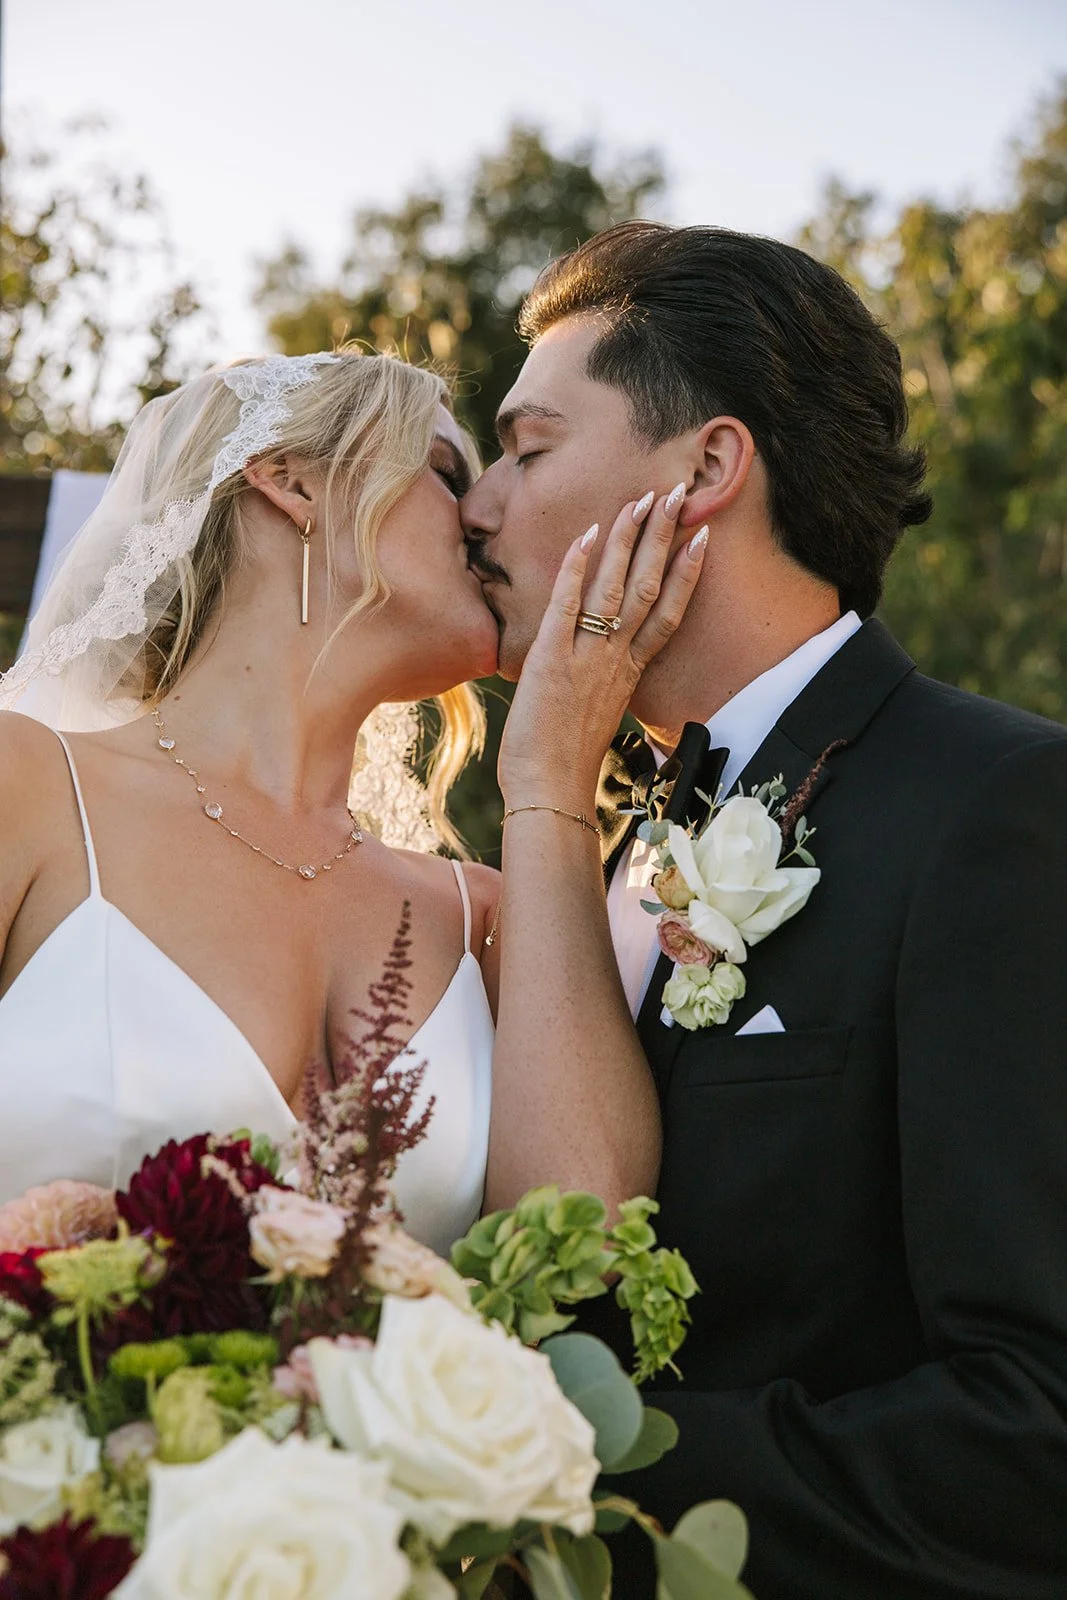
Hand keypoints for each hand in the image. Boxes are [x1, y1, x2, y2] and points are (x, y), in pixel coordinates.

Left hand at [498, 485, 707, 811]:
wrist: (548, 792)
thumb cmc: (565, 763)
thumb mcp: (596, 715)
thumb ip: (604, 682)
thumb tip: (601, 666)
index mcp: (630, 673)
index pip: (667, 613)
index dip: (686, 572)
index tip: (701, 536)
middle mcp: (616, 660)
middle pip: (649, 588)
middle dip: (663, 537)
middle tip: (675, 493)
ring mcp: (586, 657)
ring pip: (616, 588)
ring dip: (628, 541)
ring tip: (641, 500)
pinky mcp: (551, 659)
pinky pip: (568, 606)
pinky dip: (578, 570)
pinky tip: (587, 537)